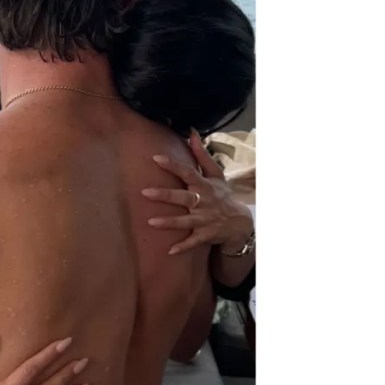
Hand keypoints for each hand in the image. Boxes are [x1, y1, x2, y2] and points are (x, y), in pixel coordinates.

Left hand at [142, 130, 253, 254]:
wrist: (241, 222)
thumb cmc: (222, 195)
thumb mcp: (216, 175)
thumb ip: (201, 155)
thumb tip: (191, 132)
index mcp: (204, 185)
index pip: (187, 172)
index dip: (172, 165)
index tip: (156, 158)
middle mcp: (204, 202)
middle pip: (183, 197)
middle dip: (165, 195)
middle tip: (144, 192)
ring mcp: (205, 220)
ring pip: (185, 221)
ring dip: (169, 222)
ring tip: (151, 222)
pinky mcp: (206, 235)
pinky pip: (194, 242)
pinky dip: (183, 247)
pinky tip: (169, 251)